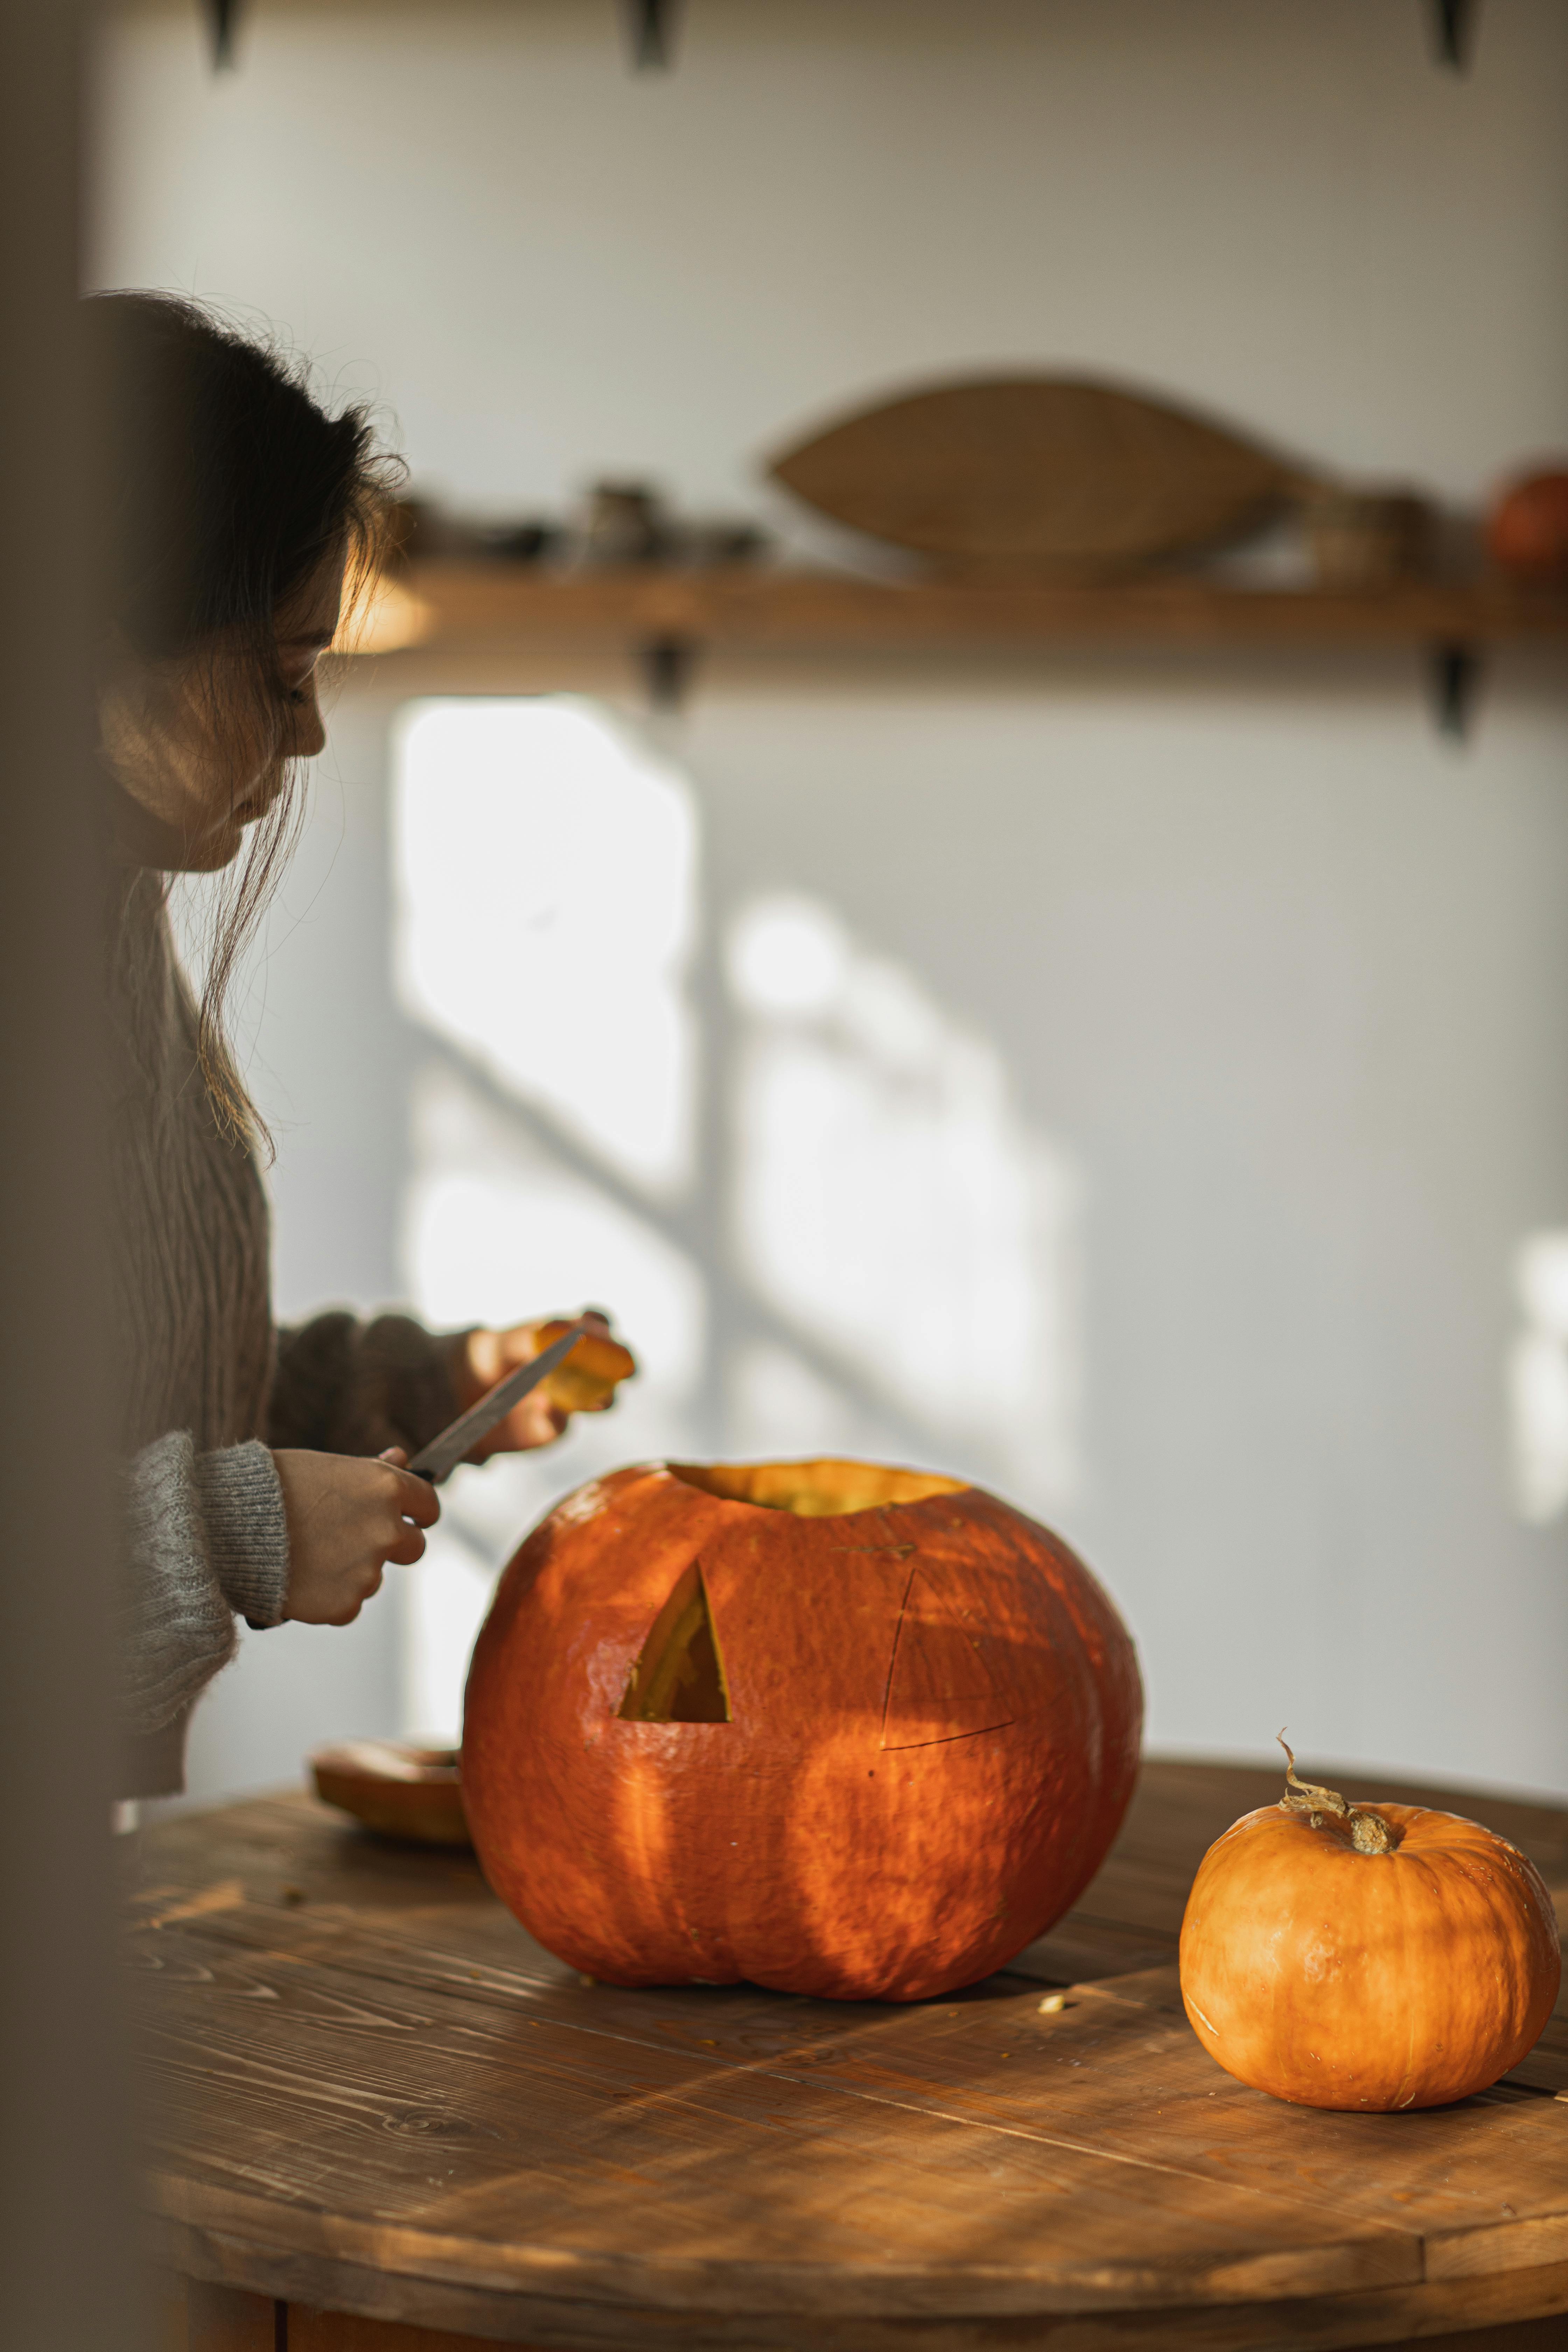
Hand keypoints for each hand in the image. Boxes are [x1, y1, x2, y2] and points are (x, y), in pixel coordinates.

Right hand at [275, 1447, 439, 1625]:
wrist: (224, 1527)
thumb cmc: (270, 1488)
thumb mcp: (326, 1467)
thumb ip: (370, 1471)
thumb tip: (402, 1459)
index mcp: (386, 1489)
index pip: (428, 1505)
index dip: (416, 1512)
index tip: (407, 1516)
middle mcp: (386, 1530)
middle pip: (413, 1546)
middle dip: (390, 1544)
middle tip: (349, 1539)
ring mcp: (367, 1571)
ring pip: (373, 1577)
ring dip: (351, 1571)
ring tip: (306, 1554)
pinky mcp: (345, 1604)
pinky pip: (348, 1604)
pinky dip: (329, 1597)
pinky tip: (299, 1578)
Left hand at [447, 1311, 614, 1461]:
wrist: (463, 1397)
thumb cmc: (490, 1358)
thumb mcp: (502, 1343)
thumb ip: (530, 1338)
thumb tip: (563, 1338)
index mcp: (568, 1336)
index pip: (596, 1323)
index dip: (603, 1325)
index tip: (601, 1326)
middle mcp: (578, 1367)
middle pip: (614, 1365)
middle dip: (624, 1366)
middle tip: (626, 1369)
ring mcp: (570, 1398)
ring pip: (601, 1399)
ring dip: (603, 1397)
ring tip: (596, 1398)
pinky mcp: (554, 1427)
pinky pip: (563, 1423)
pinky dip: (557, 1415)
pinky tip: (542, 1406)